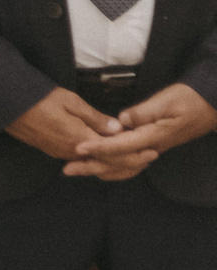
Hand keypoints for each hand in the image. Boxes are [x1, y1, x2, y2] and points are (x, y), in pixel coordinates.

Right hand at [6, 86, 151, 180]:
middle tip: (148, 158)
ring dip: (113, 162)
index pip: (114, 153)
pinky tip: (105, 154)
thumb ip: (96, 118)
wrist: (7, 105)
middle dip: (129, 163)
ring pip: (93, 164)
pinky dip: (98, 160)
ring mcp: (60, 153)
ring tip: (131, 158)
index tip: (150, 151)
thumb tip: (118, 129)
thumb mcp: (71, 102)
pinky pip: (81, 161)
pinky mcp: (53, 151)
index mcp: (79, 139)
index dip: (134, 154)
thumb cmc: (38, 99)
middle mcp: (71, 152)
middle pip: (106, 164)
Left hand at [73, 83, 216, 173]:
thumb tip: (122, 121)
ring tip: (77, 169)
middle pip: (119, 162)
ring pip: (124, 167)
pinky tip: (99, 165)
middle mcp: (152, 147)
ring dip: (100, 169)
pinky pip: (130, 162)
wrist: (212, 105)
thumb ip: (143, 112)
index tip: (78, 148)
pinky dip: (114, 166)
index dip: (98, 148)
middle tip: (68, 168)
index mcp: (154, 137)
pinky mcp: (152, 146)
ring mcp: (153, 148)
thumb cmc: (191, 100)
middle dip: (92, 166)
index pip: (121, 146)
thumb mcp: (167, 101)